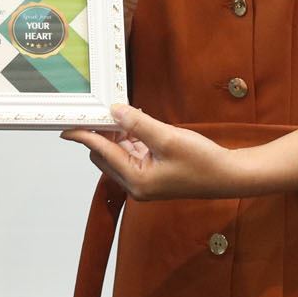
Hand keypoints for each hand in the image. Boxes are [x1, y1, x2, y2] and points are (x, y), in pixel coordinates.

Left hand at [61, 104, 243, 200]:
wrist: (229, 176)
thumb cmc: (203, 162)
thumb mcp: (168, 137)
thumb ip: (138, 124)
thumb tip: (114, 111)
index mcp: (137, 181)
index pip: (102, 152)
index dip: (84, 136)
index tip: (68, 126)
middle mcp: (136, 186)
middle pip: (105, 156)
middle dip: (101, 133)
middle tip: (101, 110)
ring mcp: (144, 183)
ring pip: (118, 155)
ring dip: (117, 135)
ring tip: (122, 114)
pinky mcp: (152, 176)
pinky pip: (132, 156)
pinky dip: (130, 140)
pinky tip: (136, 124)